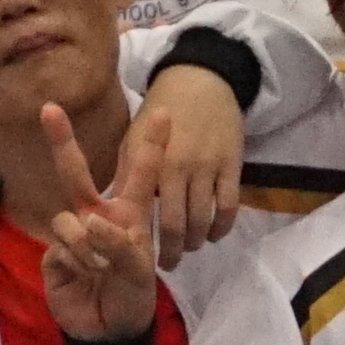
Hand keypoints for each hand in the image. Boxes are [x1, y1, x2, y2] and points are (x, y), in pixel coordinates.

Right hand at [35, 104, 164, 344]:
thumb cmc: (132, 297)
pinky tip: (85, 277)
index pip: (140, 173)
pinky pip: (62, 245)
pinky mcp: (53, 253)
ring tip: (101, 270)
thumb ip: (119, 244)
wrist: (108, 331)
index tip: (162, 112)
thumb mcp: (140, 272)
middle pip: (76, 173)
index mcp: (128, 214)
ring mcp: (72, 234)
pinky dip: (77, 262)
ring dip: (87, 246)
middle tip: (49, 107)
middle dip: (63, 141)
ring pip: (69, 219)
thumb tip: (88, 220)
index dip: (150, 144)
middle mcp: (97, 216)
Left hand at [119, 62, 252, 262]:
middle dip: (173, 251)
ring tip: (190, 248)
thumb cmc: (160, 110)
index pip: (145, 212)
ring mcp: (208, 167)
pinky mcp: (232, 166)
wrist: (201, 81)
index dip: (141, 237)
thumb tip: (112, 208)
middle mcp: (180, 167)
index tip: (135, 255)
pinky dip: (221, 227)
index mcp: (150, 162)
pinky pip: (228, 207)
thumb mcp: (132, 137)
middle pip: (177, 224)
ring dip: (196, 242)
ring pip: (203, 220)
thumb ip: (127, 173)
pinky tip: (214, 234)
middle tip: (169, 264)